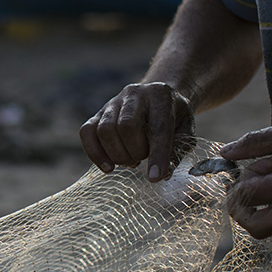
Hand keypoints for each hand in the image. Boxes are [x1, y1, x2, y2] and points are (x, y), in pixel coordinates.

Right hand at [79, 82, 194, 180]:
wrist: (158, 97)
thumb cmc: (174, 118)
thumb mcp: (185, 132)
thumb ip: (175, 153)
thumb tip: (161, 175)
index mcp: (161, 96)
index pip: (158, 127)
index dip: (157, 154)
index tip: (154, 178)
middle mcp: (135, 94)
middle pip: (126, 126)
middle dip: (134, 152)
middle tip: (143, 159)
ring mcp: (113, 102)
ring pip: (105, 130)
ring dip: (117, 154)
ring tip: (131, 161)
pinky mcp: (98, 113)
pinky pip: (87, 132)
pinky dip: (95, 153)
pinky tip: (108, 167)